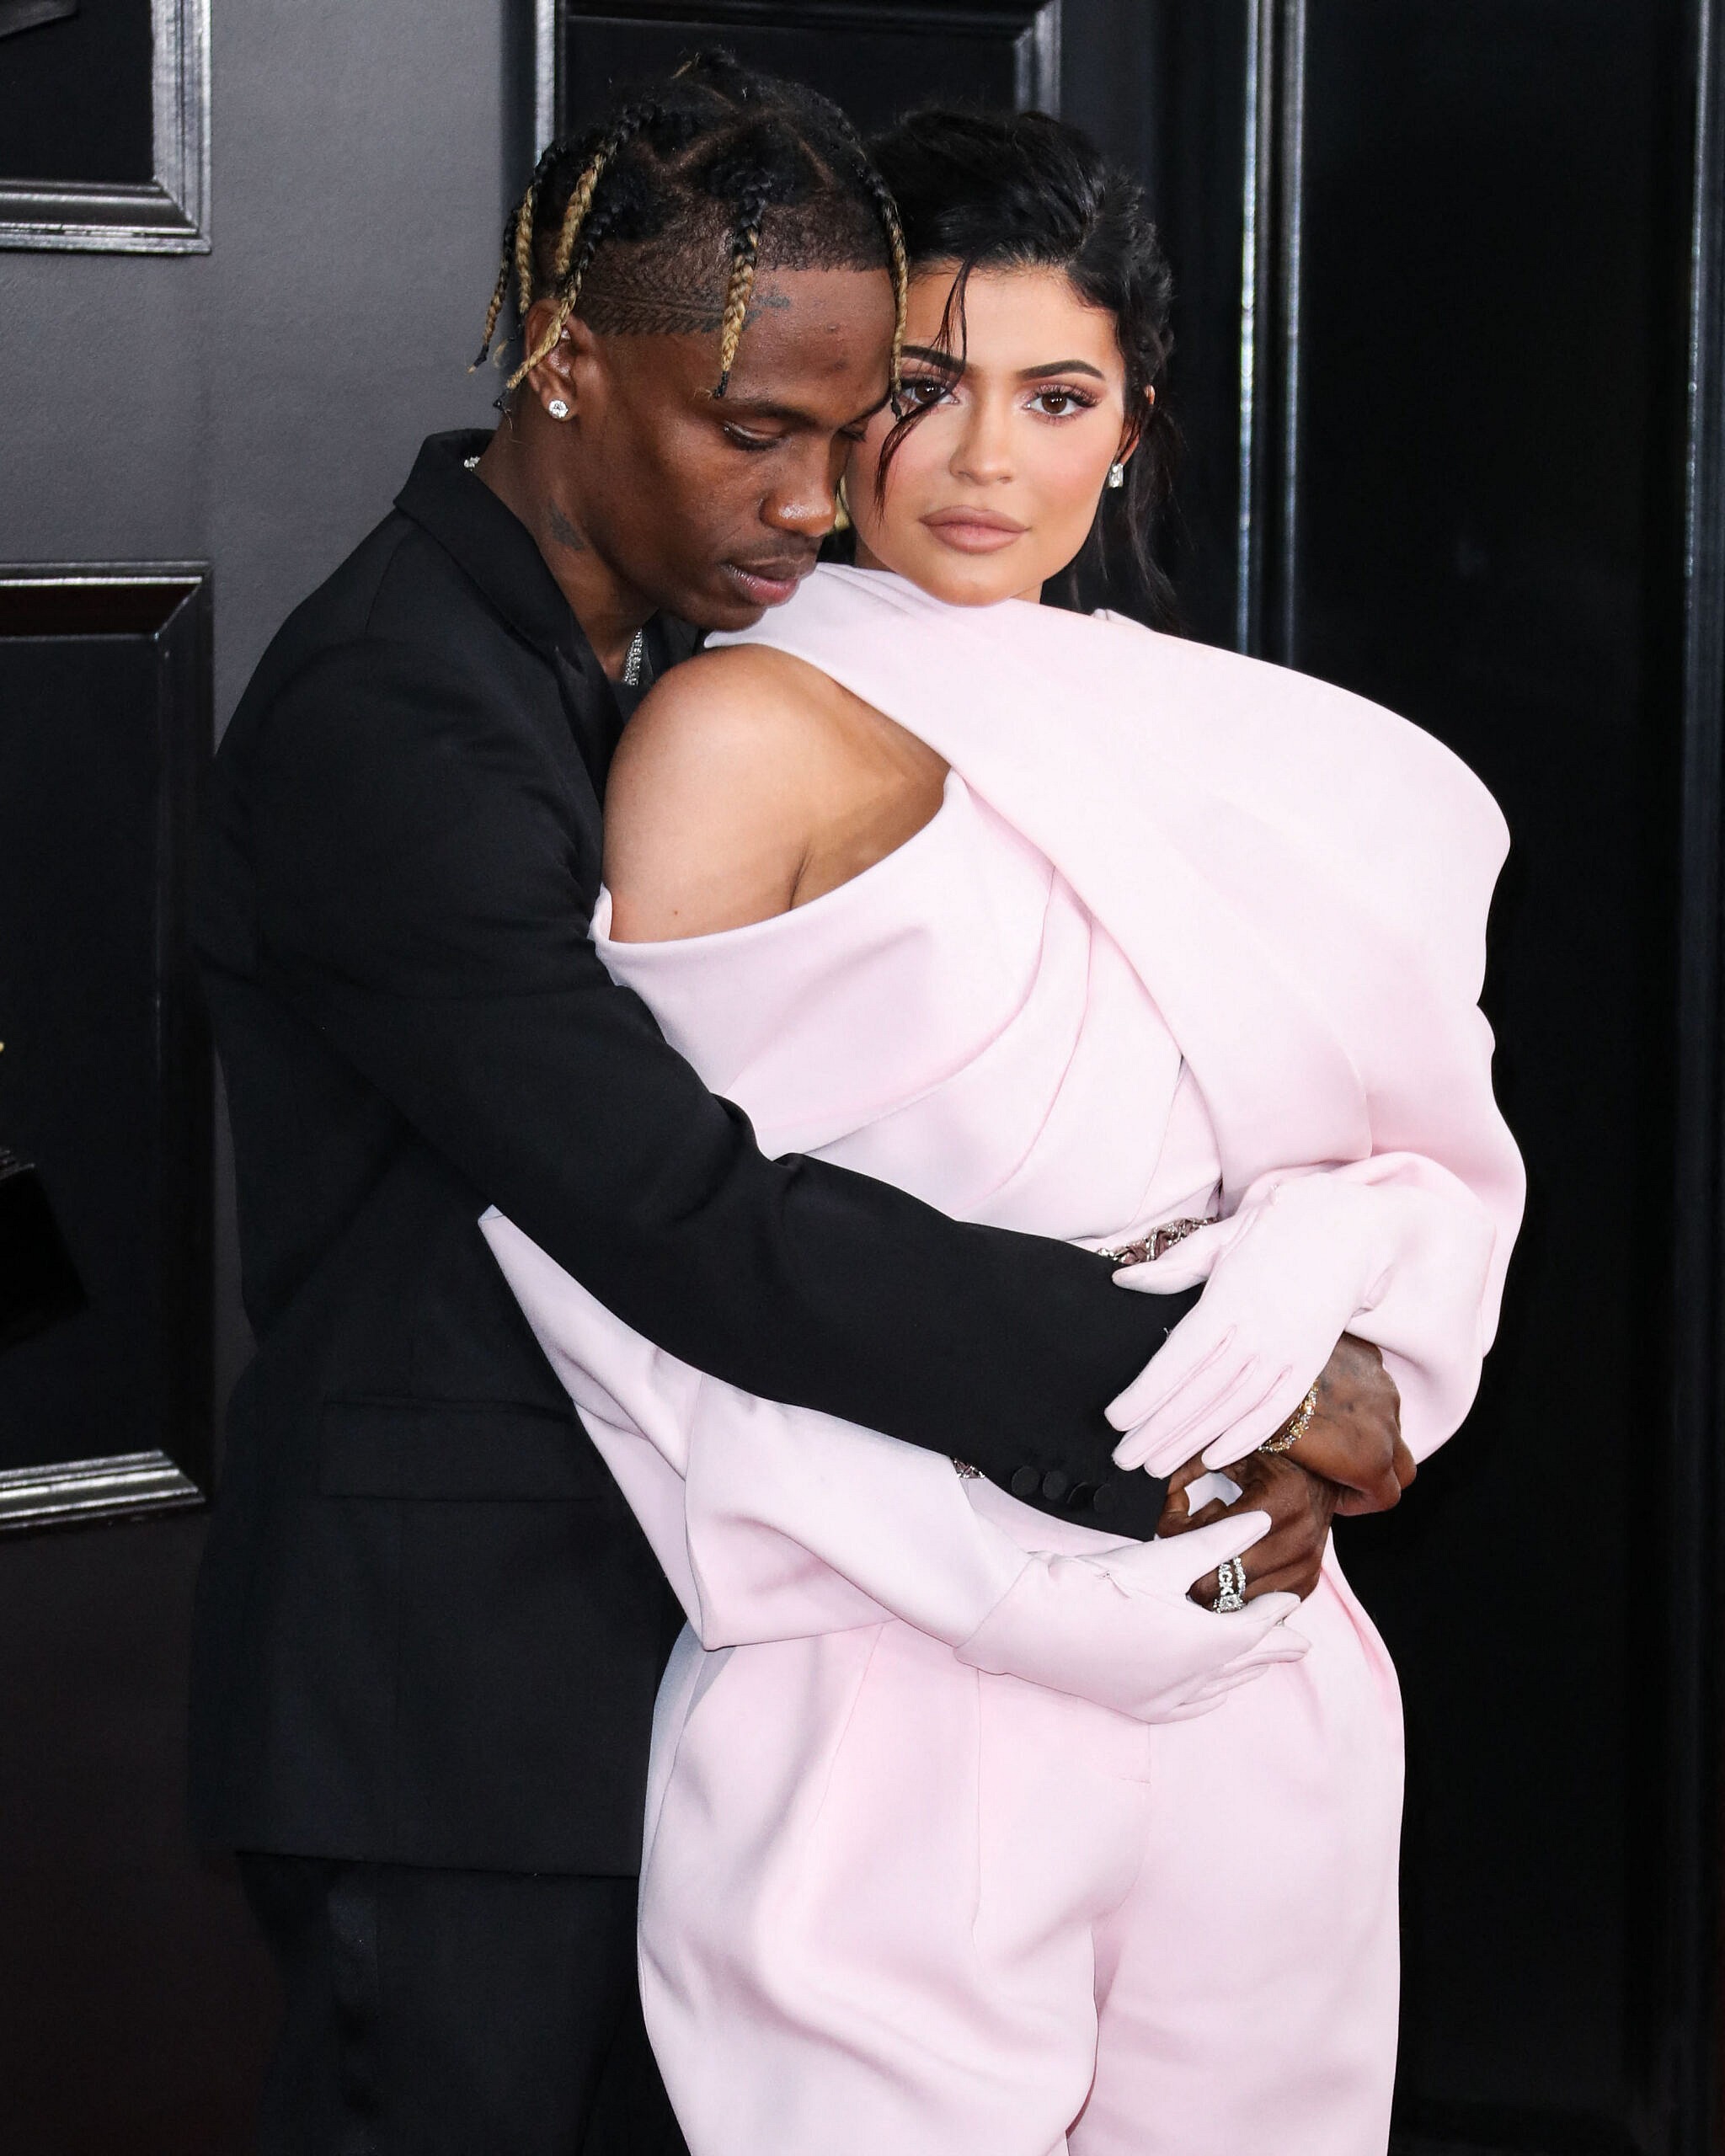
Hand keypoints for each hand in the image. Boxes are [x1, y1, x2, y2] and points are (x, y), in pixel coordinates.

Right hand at [953, 1510, 1309, 1724]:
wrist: (1027, 1620)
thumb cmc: (1095, 1585)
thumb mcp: (1161, 1559)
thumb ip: (1215, 1543)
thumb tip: (1261, 1522)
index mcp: (1201, 1645)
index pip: (1253, 1630)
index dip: (1274, 1614)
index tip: (1288, 1601)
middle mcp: (1188, 1681)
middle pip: (1243, 1663)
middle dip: (1271, 1649)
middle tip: (1298, 1643)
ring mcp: (1160, 1697)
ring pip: (1219, 1686)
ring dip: (1244, 1671)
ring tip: (1265, 1661)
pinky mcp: (1133, 1705)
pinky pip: (1188, 1708)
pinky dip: (1210, 1696)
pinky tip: (1214, 1693)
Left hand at [1107, 1176, 1403, 1475]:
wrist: (1351, 1227)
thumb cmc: (1278, 1226)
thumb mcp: (1222, 1236)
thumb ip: (1174, 1267)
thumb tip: (1125, 1280)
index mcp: (1229, 1299)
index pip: (1179, 1358)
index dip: (1146, 1393)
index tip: (1116, 1419)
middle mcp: (1258, 1331)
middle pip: (1200, 1392)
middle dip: (1159, 1430)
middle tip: (1124, 1459)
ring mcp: (1287, 1351)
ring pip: (1232, 1408)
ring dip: (1193, 1441)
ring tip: (1156, 1465)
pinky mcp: (1310, 1363)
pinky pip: (1275, 1409)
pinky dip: (1246, 1436)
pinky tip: (1215, 1457)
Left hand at [1156, 1449, 1337, 1601]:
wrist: (1325, 1478)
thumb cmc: (1272, 1461)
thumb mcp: (1234, 1453)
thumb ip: (1191, 1466)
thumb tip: (1158, 1490)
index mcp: (1281, 1498)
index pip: (1211, 1534)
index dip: (1177, 1532)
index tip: (1167, 1523)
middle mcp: (1299, 1536)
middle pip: (1220, 1578)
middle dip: (1189, 1566)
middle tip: (1179, 1548)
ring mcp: (1305, 1565)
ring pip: (1234, 1599)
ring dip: (1212, 1580)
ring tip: (1210, 1552)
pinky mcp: (1305, 1585)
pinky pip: (1254, 1605)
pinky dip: (1234, 1591)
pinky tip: (1231, 1565)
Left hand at [1277, 1334, 1413, 1516]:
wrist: (1255, 1363)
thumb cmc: (1264, 1420)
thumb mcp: (1296, 1464)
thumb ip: (1326, 1477)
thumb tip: (1322, 1482)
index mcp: (1370, 1460)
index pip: (1390, 1495)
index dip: (1362, 1501)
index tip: (1337, 1496)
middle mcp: (1386, 1424)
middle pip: (1403, 1464)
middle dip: (1379, 1473)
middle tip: (1341, 1469)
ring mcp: (1382, 1388)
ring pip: (1390, 1421)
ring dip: (1370, 1430)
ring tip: (1329, 1425)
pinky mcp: (1370, 1358)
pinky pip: (1375, 1385)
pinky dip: (1360, 1395)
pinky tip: (1327, 1392)